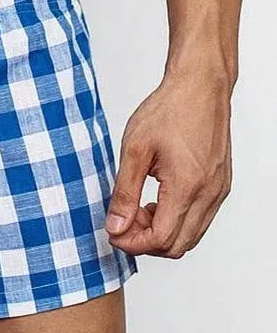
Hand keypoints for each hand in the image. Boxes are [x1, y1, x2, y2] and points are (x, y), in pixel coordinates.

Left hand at [105, 73, 231, 257]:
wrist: (200, 87)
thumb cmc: (169, 110)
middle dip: (146, 242)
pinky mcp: (220, 185)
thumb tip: (115, 226)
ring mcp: (218, 191)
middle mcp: (209, 194)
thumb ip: (124, 192)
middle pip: (178, 246)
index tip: (113, 232)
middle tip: (123, 221)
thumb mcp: (134, 149)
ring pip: (191, 236)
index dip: (133, 244)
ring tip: (138, 208)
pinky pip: (200, 219)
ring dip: (161, 232)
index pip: (161, 238)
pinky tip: (156, 201)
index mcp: (187, 186)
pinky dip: (176, 221)